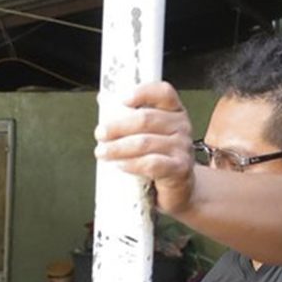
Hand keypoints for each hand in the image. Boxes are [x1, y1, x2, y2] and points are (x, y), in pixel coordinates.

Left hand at [93, 81, 195, 214]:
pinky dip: (132, 164)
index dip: (143, 92)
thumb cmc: (158, 157)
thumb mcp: (146, 134)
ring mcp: (182, 147)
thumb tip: (104, 99)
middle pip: (146, 119)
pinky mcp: (180, 169)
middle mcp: (181, 126)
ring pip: (145, 142)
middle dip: (118, 126)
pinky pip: (152, 163)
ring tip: (102, 152)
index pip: (163, 93)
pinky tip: (120, 165)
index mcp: (174, 111)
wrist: (178, 189)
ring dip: (118, 148)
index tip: (121, 100)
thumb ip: (128, 116)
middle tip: (99, 134)